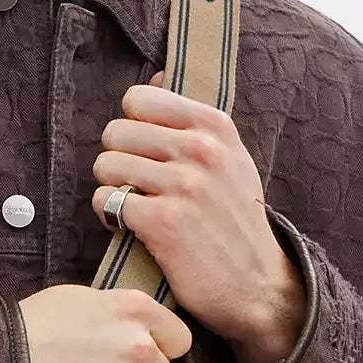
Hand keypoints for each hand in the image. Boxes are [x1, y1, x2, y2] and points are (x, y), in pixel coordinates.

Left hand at [93, 68, 307, 362]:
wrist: (256, 285)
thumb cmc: (234, 221)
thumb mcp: (230, 159)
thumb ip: (193, 120)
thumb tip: (155, 77)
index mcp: (215, 126)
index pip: (139, 98)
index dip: (131, 126)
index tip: (144, 152)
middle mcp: (201, 150)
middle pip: (115, 131)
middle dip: (117, 159)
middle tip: (135, 185)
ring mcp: (184, 185)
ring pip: (106, 165)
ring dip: (111, 188)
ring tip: (132, 205)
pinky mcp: (164, 222)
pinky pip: (106, 201)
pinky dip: (109, 215)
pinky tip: (129, 226)